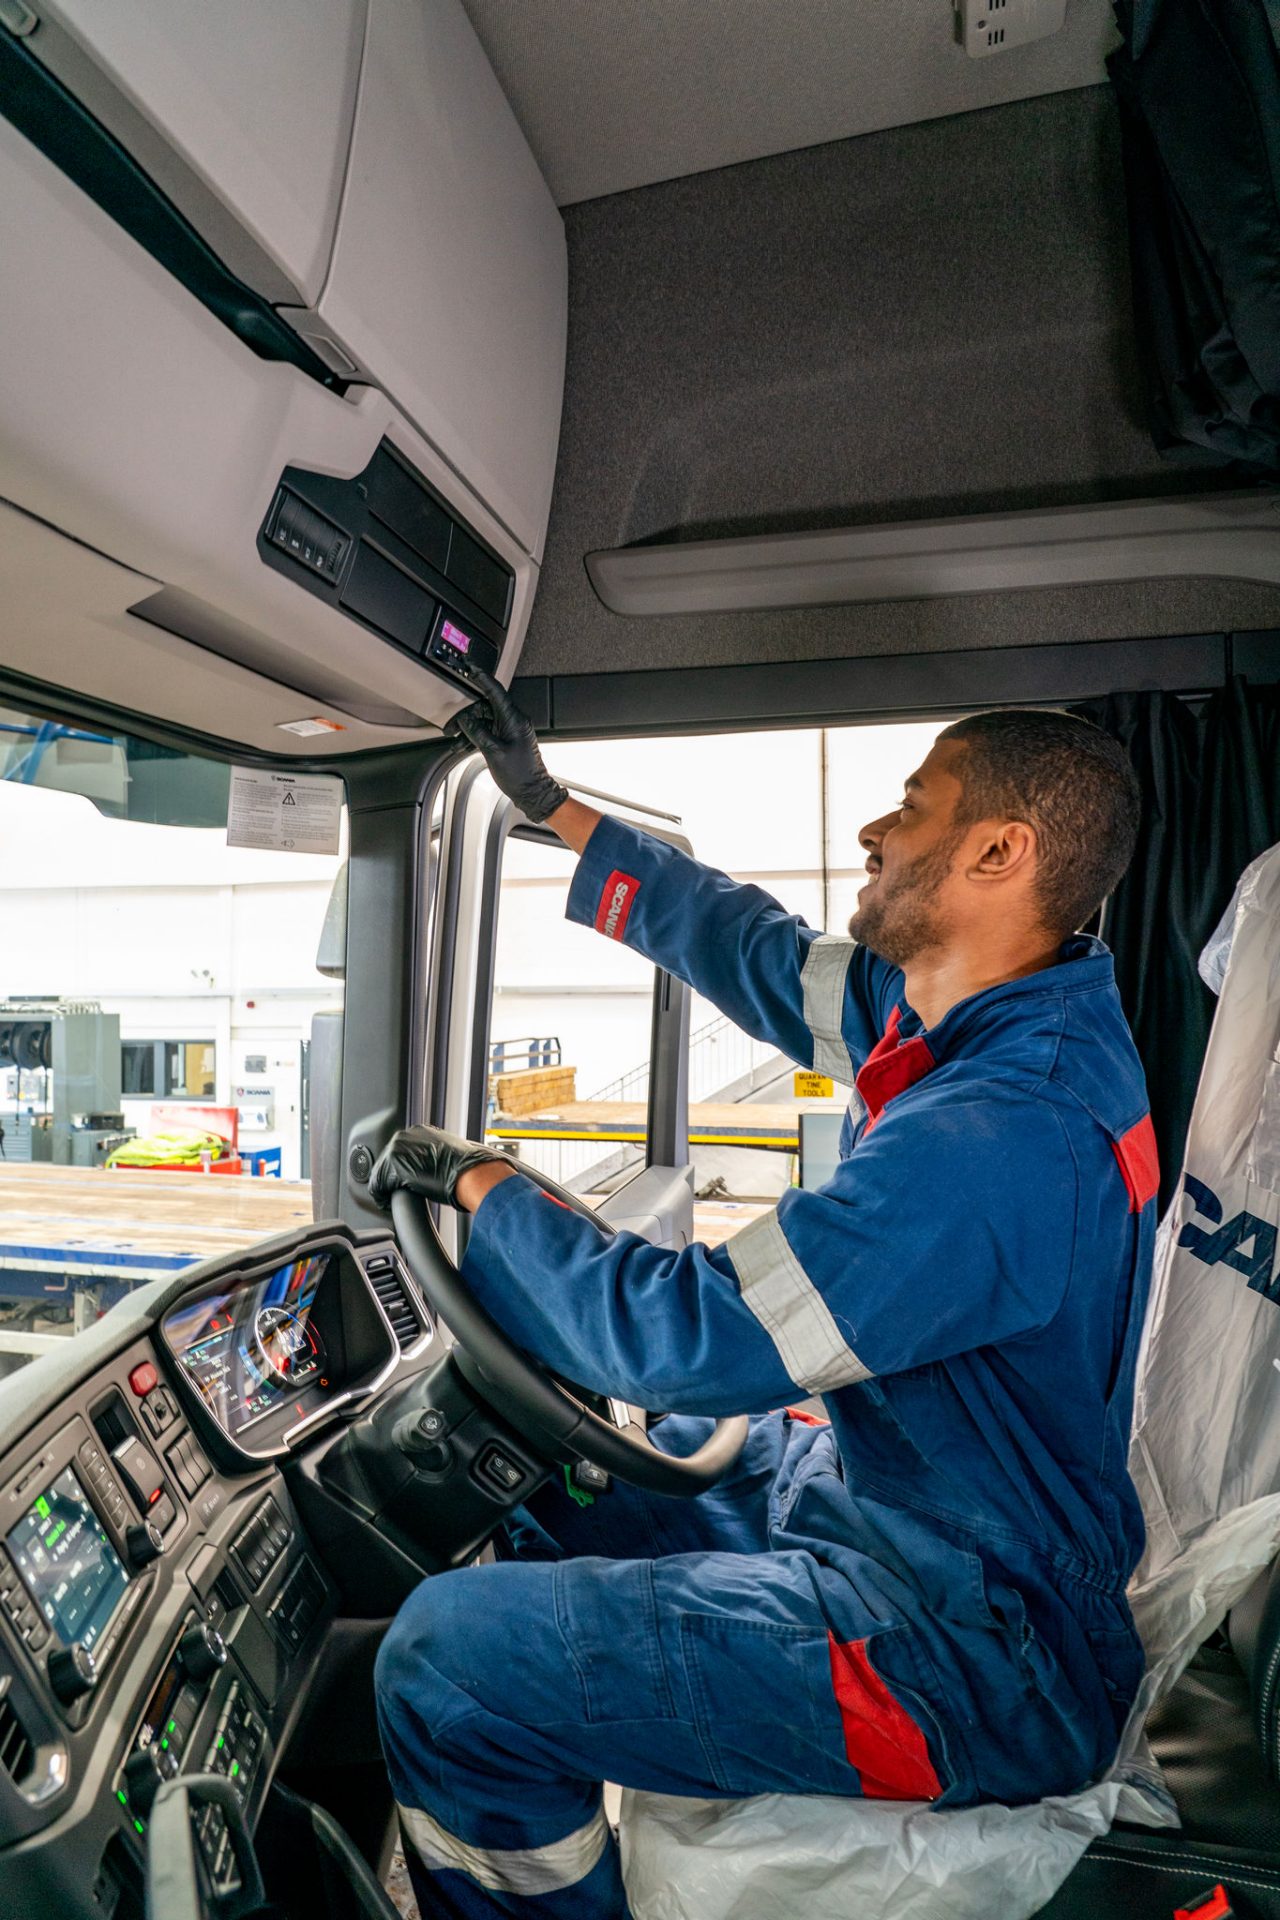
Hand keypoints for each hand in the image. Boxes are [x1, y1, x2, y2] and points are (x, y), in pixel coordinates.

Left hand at [369, 1126, 511, 1210]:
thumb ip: (435, 1155)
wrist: (470, 1172)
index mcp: (420, 1130)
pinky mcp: (391, 1169)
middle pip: (387, 1160)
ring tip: (391, 1199)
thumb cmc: (467, 1166)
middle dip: (392, 1176)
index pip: (400, 1149)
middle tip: (397, 1190)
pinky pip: (377, 1186)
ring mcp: (396, 1151)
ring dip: (385, 1187)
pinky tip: (387, 1204)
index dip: (401, 1167)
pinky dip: (381, 1197)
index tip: (404, 1179)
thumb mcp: (450, 1153)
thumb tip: (434, 1165)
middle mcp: (405, 1136)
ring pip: (380, 1172)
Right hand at [447, 666, 568, 823]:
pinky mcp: (506, 738)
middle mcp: (513, 721)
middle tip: (449, 724)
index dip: (481, 677)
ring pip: (483, 720)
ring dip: (467, 728)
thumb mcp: (493, 752)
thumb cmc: (520, 775)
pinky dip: (473, 736)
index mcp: (514, 719)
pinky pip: (486, 730)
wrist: (532, 792)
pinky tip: (461, 746)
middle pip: (485, 707)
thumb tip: (465, 719)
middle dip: (465, 714)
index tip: (470, 666)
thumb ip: (477, 732)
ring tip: (453, 739)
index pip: (496, 691)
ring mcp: (509, 729)